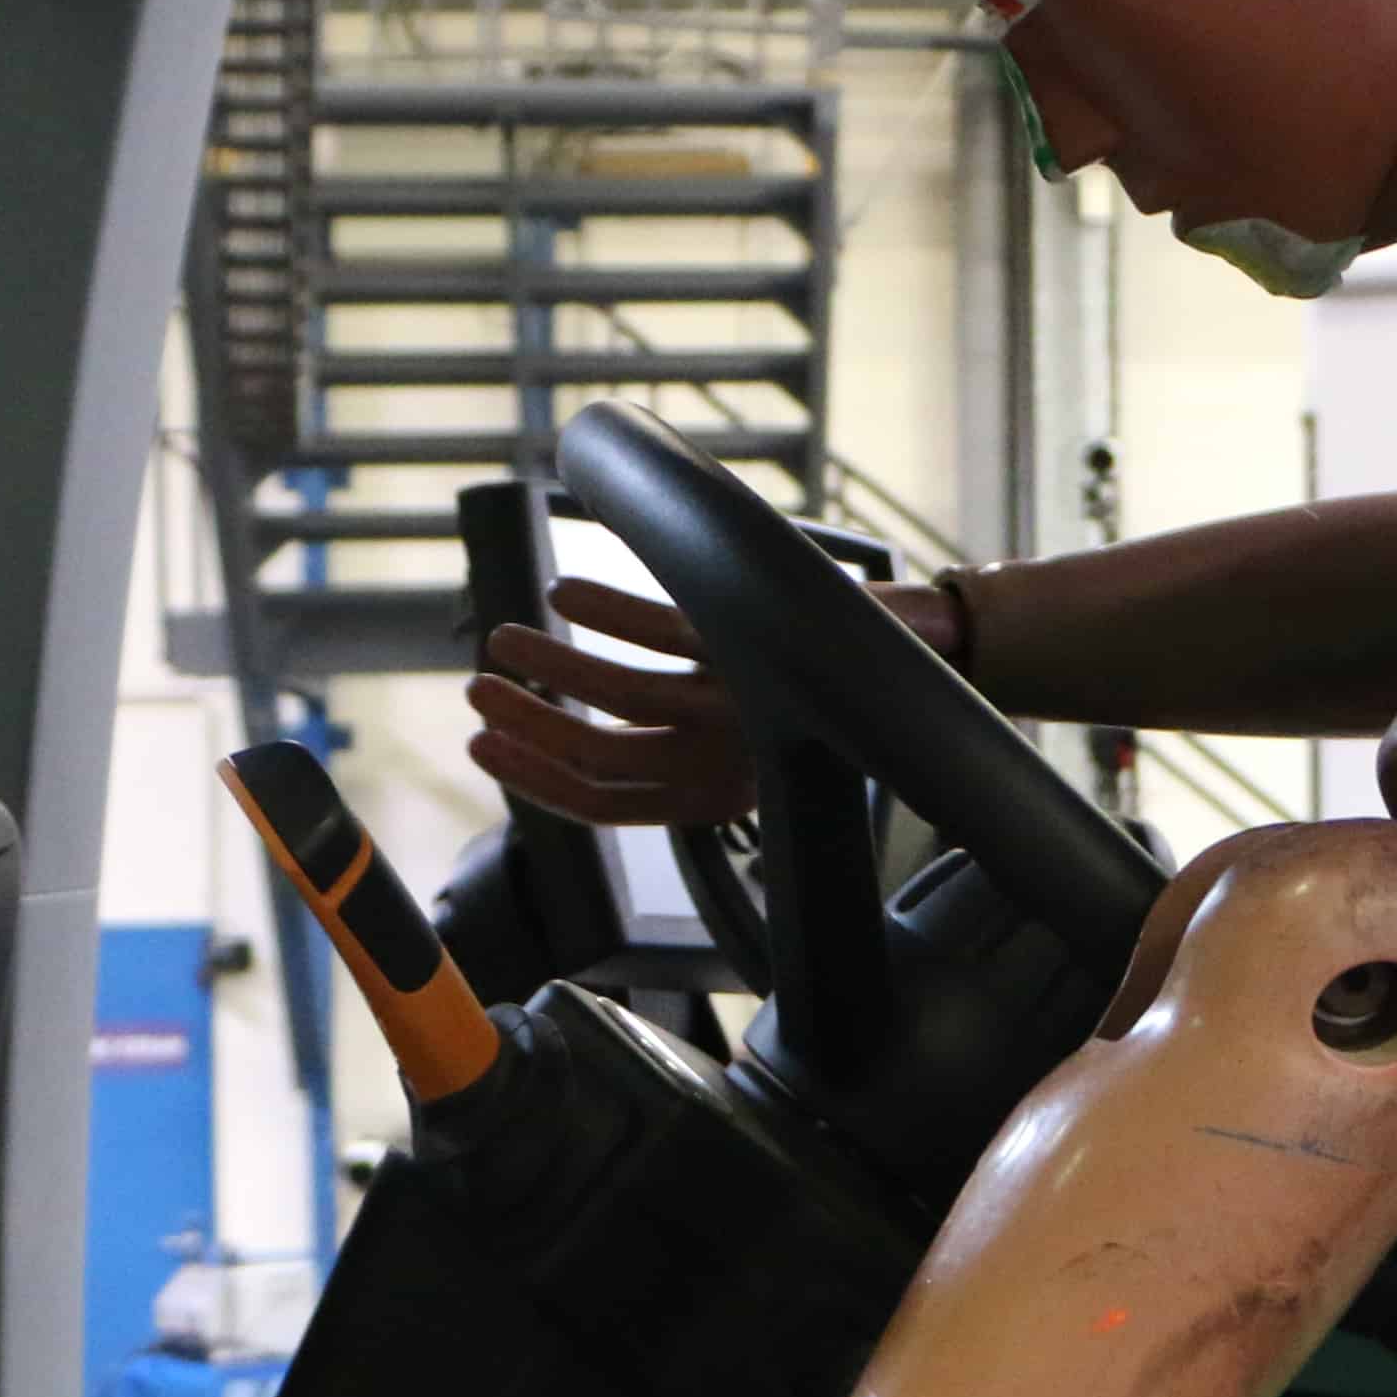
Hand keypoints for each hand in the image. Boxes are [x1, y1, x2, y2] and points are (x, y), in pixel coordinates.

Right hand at [465, 575, 962, 827]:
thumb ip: (673, 751)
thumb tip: (575, 742)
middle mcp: (726, 758)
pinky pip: (660, 627)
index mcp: (718, 796)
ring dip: (550, 666)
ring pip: (620, 694)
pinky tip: (566, 591)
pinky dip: (603, 609)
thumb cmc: (816, 701)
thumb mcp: (743, 745)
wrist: (919, 658)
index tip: (484, 747)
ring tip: (504, 640)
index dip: (536, 780)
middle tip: (477, 691)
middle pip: (602, 756)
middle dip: (527, 727)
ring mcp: (739, 700)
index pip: (608, 805)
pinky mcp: (751, 642)